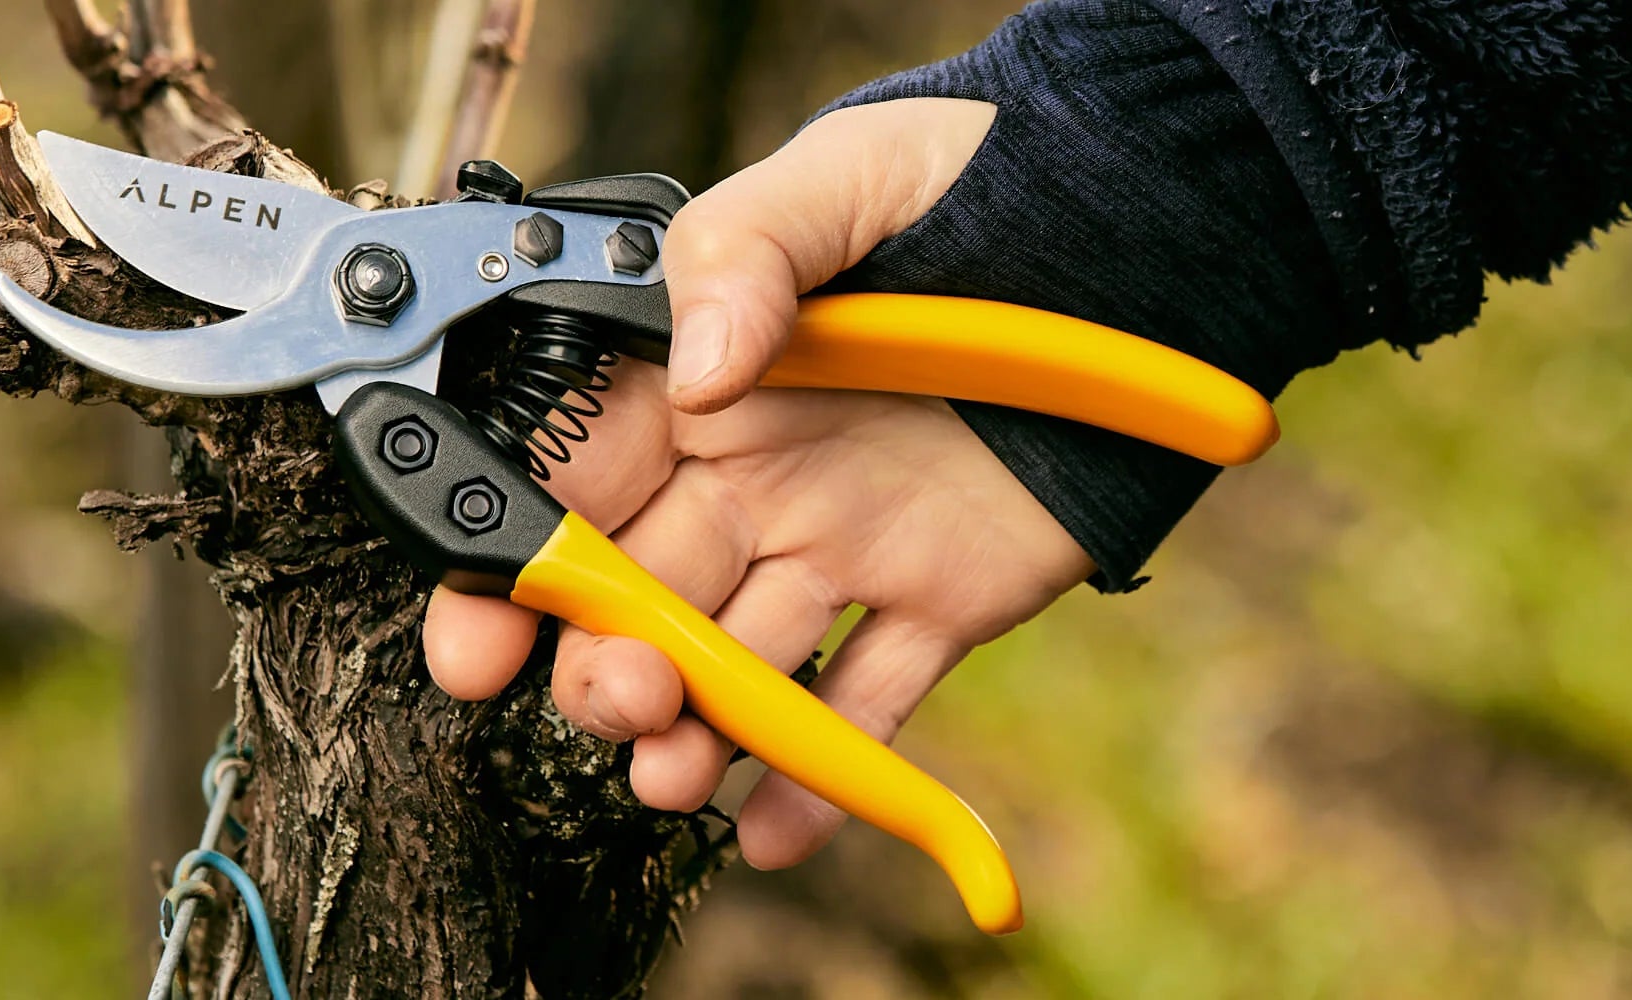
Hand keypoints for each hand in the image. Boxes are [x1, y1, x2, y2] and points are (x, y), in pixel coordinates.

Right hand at [421, 98, 1094, 869]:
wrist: (1152, 241)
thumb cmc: (980, 183)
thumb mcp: (843, 180)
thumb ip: (746, 254)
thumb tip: (697, 375)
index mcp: (699, 383)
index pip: (570, 484)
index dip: (513, 563)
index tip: (480, 631)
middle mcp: (754, 477)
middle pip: (638, 599)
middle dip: (604, 665)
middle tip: (619, 697)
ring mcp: (842, 546)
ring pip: (737, 667)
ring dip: (692, 736)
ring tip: (674, 772)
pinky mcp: (940, 601)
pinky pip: (871, 705)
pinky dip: (821, 782)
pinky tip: (770, 832)